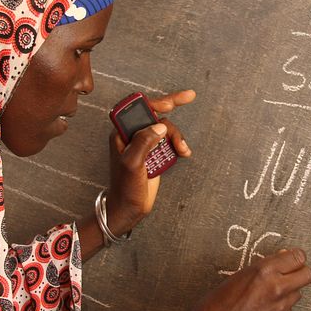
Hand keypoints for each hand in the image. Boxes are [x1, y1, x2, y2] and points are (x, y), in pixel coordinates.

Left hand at [106, 90, 195, 234]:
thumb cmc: (125, 188)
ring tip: (183, 151)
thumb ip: (144, 142)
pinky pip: (169, 143)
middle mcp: (133, 136)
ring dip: (177, 137)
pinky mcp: (154, 155)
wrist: (128, 209)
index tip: (173, 101)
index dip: (156, 101)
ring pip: (165, 130)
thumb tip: (159, 125)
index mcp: (122, 134)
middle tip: (188, 103)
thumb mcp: (132, 164)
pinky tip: (183, 153)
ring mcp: (145, 145)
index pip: (139, 109)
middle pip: (156, 118)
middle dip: (171, 121)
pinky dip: (178, 145)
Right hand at [187, 249, 310, 310]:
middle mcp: (277, 288)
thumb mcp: (240, 274)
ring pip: (298, 293)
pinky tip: (263, 310)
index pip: (298, 257)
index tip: (289, 260)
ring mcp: (280, 308)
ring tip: (268, 295)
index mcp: (265, 271)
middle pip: (307, 275)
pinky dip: (280, 308)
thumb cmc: (218, 301)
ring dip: (288, 291)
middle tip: (288, 274)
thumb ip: (265, 267)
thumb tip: (284, 257)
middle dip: (299, 272)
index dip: (294, 258)